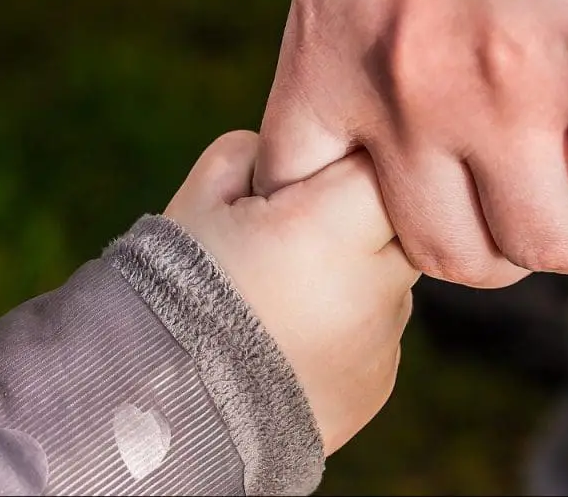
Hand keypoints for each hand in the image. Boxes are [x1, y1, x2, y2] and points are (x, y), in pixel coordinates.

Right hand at [165, 130, 418, 454]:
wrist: (168, 413)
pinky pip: (378, 332)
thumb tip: (288, 155)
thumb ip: (253, 155)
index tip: (305, 183)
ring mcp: (383, 339)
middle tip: (296, 237)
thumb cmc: (175, 293)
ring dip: (353, 275)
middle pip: (399, 223)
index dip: (342, 165)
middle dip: (357, 218)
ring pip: (390, 280)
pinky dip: (346, 327)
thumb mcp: (198, 201)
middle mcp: (375, 283)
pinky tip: (289, 341)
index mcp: (332, 226)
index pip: (380, 165)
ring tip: (282, 298)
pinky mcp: (378, 382)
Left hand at [255, 0, 567, 287]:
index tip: (409, 212)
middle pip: (450, 251)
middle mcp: (410, 91)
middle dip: (497, 246)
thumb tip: (400, 92)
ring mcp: (509, 89)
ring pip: (547, 245)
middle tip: (534, 212)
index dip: (360, 229)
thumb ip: (362, 29)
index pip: (308, 202)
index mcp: (334, 51)